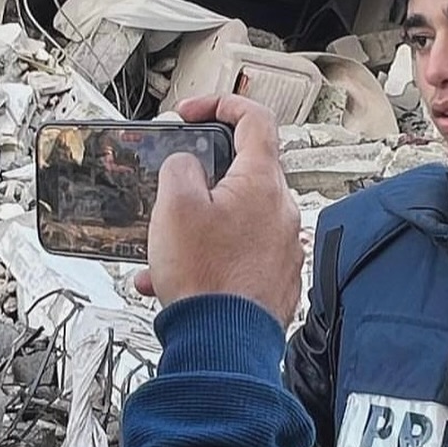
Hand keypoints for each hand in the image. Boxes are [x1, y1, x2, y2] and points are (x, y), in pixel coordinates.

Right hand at [135, 93, 301, 323]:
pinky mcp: (274, 279)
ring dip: (198, 226)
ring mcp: (282, 247)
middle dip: (201, 178)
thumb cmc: (206, 278)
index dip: (221, 104)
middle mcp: (281, 212)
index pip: (255, 118)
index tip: (193, 113)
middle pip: (243, 173)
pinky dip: (207, 259)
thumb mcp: (174, 204)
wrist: (223, 342)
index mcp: (262, 182)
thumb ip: (180, 167)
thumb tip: (186, 165)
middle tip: (173, 188)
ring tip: (166, 247)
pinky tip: (172, 279)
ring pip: (235, 219)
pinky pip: (237, 255)